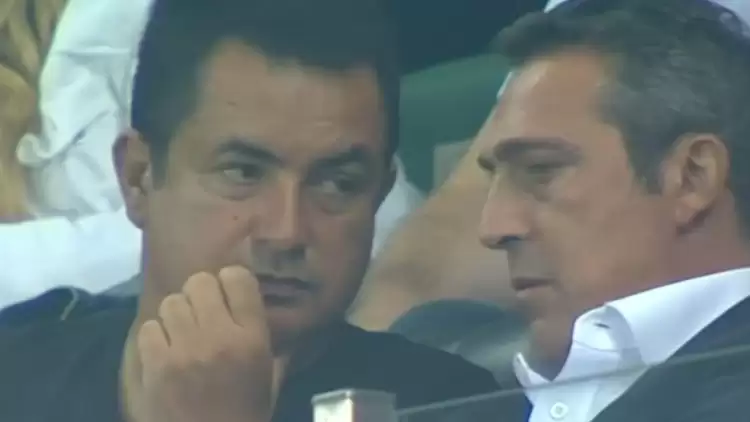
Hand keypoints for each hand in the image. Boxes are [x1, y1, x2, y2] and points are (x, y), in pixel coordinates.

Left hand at [137, 267, 285, 421]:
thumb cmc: (245, 414)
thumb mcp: (269, 378)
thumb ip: (273, 345)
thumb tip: (272, 316)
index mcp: (252, 339)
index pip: (237, 278)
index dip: (230, 282)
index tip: (228, 294)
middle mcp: (219, 337)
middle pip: (199, 282)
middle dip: (200, 295)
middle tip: (202, 314)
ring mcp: (184, 351)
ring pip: (171, 302)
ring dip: (176, 315)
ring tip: (181, 333)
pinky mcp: (155, 367)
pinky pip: (149, 328)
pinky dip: (156, 337)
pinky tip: (164, 352)